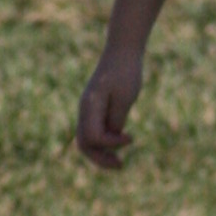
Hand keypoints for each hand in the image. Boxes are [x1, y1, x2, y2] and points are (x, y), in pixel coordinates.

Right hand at [76, 43, 144, 168]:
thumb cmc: (126, 71)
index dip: (111, 144)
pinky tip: (120, 143)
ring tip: (119, 163)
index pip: (93, 137)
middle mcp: (84, 110)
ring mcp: (88, 110)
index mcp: (89, 106)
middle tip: (121, 165)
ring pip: (87, 140)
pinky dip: (104, 143)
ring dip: (102, 153)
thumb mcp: (125, 97)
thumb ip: (116, 120)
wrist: (123, 50)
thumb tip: (111, 139)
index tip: (131, 137)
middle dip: (100, 158)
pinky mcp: (95, 109)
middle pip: (84, 144)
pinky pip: (94, 132)